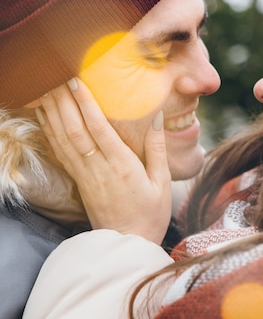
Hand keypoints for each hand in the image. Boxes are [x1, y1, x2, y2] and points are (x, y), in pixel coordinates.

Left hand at [35, 79, 170, 243]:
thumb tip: (156, 116)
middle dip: (63, 100)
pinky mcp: (78, 182)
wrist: (128, 244)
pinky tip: (45, 115)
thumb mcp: (162, 182)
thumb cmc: (150, 214)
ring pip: (63, 139)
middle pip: (74, 129)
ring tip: (46, 87)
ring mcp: (85, 176)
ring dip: (52, 112)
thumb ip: (157, 148)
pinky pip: (60, 152)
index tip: (77, 80)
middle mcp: (98, 169)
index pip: (98, 129)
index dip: (85, 103)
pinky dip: (50, 131)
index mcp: (122, 166)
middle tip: (56, 74)